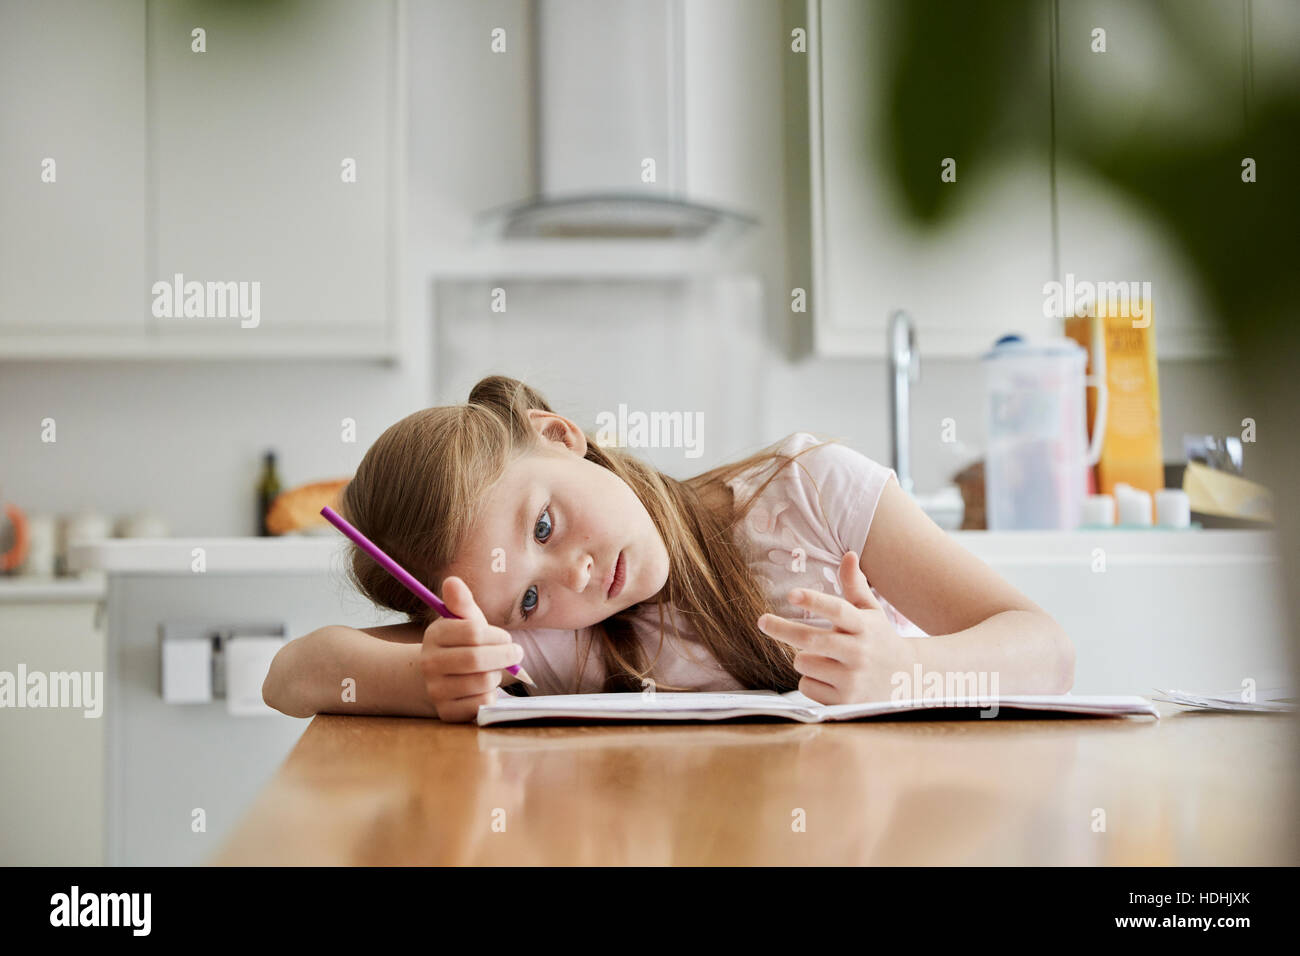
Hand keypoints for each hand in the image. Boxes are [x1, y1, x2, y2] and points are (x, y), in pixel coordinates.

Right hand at [419, 575, 524, 722]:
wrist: (442, 678)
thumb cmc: (462, 645)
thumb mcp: (465, 622)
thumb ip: (462, 603)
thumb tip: (452, 580)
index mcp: (435, 635)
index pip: (473, 632)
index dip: (497, 635)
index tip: (506, 638)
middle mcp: (429, 663)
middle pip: (476, 659)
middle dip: (504, 655)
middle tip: (516, 652)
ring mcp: (435, 689)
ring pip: (482, 682)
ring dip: (497, 675)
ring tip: (494, 670)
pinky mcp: (446, 713)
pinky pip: (481, 704)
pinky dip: (491, 695)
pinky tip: (486, 688)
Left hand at [756, 551, 912, 704]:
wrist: (907, 682)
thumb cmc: (880, 640)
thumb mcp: (871, 612)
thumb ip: (855, 585)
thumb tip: (849, 554)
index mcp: (864, 626)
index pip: (838, 611)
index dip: (814, 601)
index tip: (791, 594)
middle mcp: (859, 653)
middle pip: (811, 639)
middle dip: (782, 629)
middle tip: (762, 621)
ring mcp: (852, 680)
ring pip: (804, 663)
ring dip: (805, 658)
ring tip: (826, 658)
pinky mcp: (843, 702)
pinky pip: (806, 686)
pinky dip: (810, 681)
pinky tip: (831, 680)